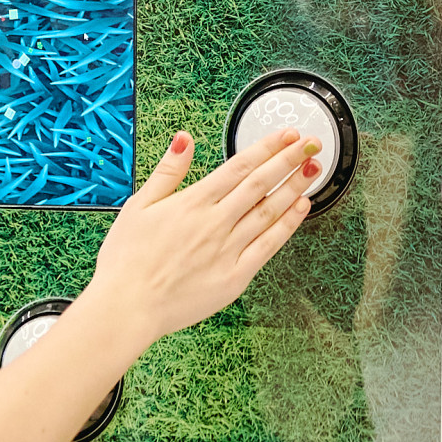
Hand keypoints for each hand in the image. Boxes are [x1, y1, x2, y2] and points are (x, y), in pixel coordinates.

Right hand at [77, 128, 319, 347]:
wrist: (127, 307)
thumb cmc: (127, 260)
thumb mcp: (138, 206)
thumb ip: (167, 171)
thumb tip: (184, 139)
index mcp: (192, 202)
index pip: (239, 166)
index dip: (267, 147)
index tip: (287, 135)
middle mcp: (214, 222)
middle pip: (260, 183)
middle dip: (289, 160)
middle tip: (312, 143)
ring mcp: (227, 250)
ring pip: (269, 211)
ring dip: (294, 188)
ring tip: (314, 169)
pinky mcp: (234, 277)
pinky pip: (268, 246)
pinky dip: (287, 225)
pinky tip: (301, 208)